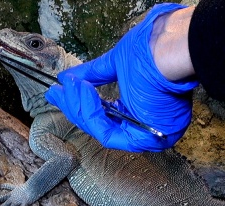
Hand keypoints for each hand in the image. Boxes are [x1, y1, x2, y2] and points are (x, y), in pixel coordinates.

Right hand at [46, 3, 198, 151]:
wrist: (168, 48)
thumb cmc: (153, 51)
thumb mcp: (116, 64)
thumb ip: (93, 75)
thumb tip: (68, 79)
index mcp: (145, 108)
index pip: (108, 115)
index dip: (83, 104)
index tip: (62, 91)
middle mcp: (148, 125)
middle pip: (102, 125)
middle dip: (76, 108)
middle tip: (55, 93)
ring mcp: (148, 134)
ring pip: (102, 131)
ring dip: (81, 109)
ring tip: (68, 88)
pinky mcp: (145, 139)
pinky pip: (108, 135)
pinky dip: (91, 114)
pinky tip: (82, 92)